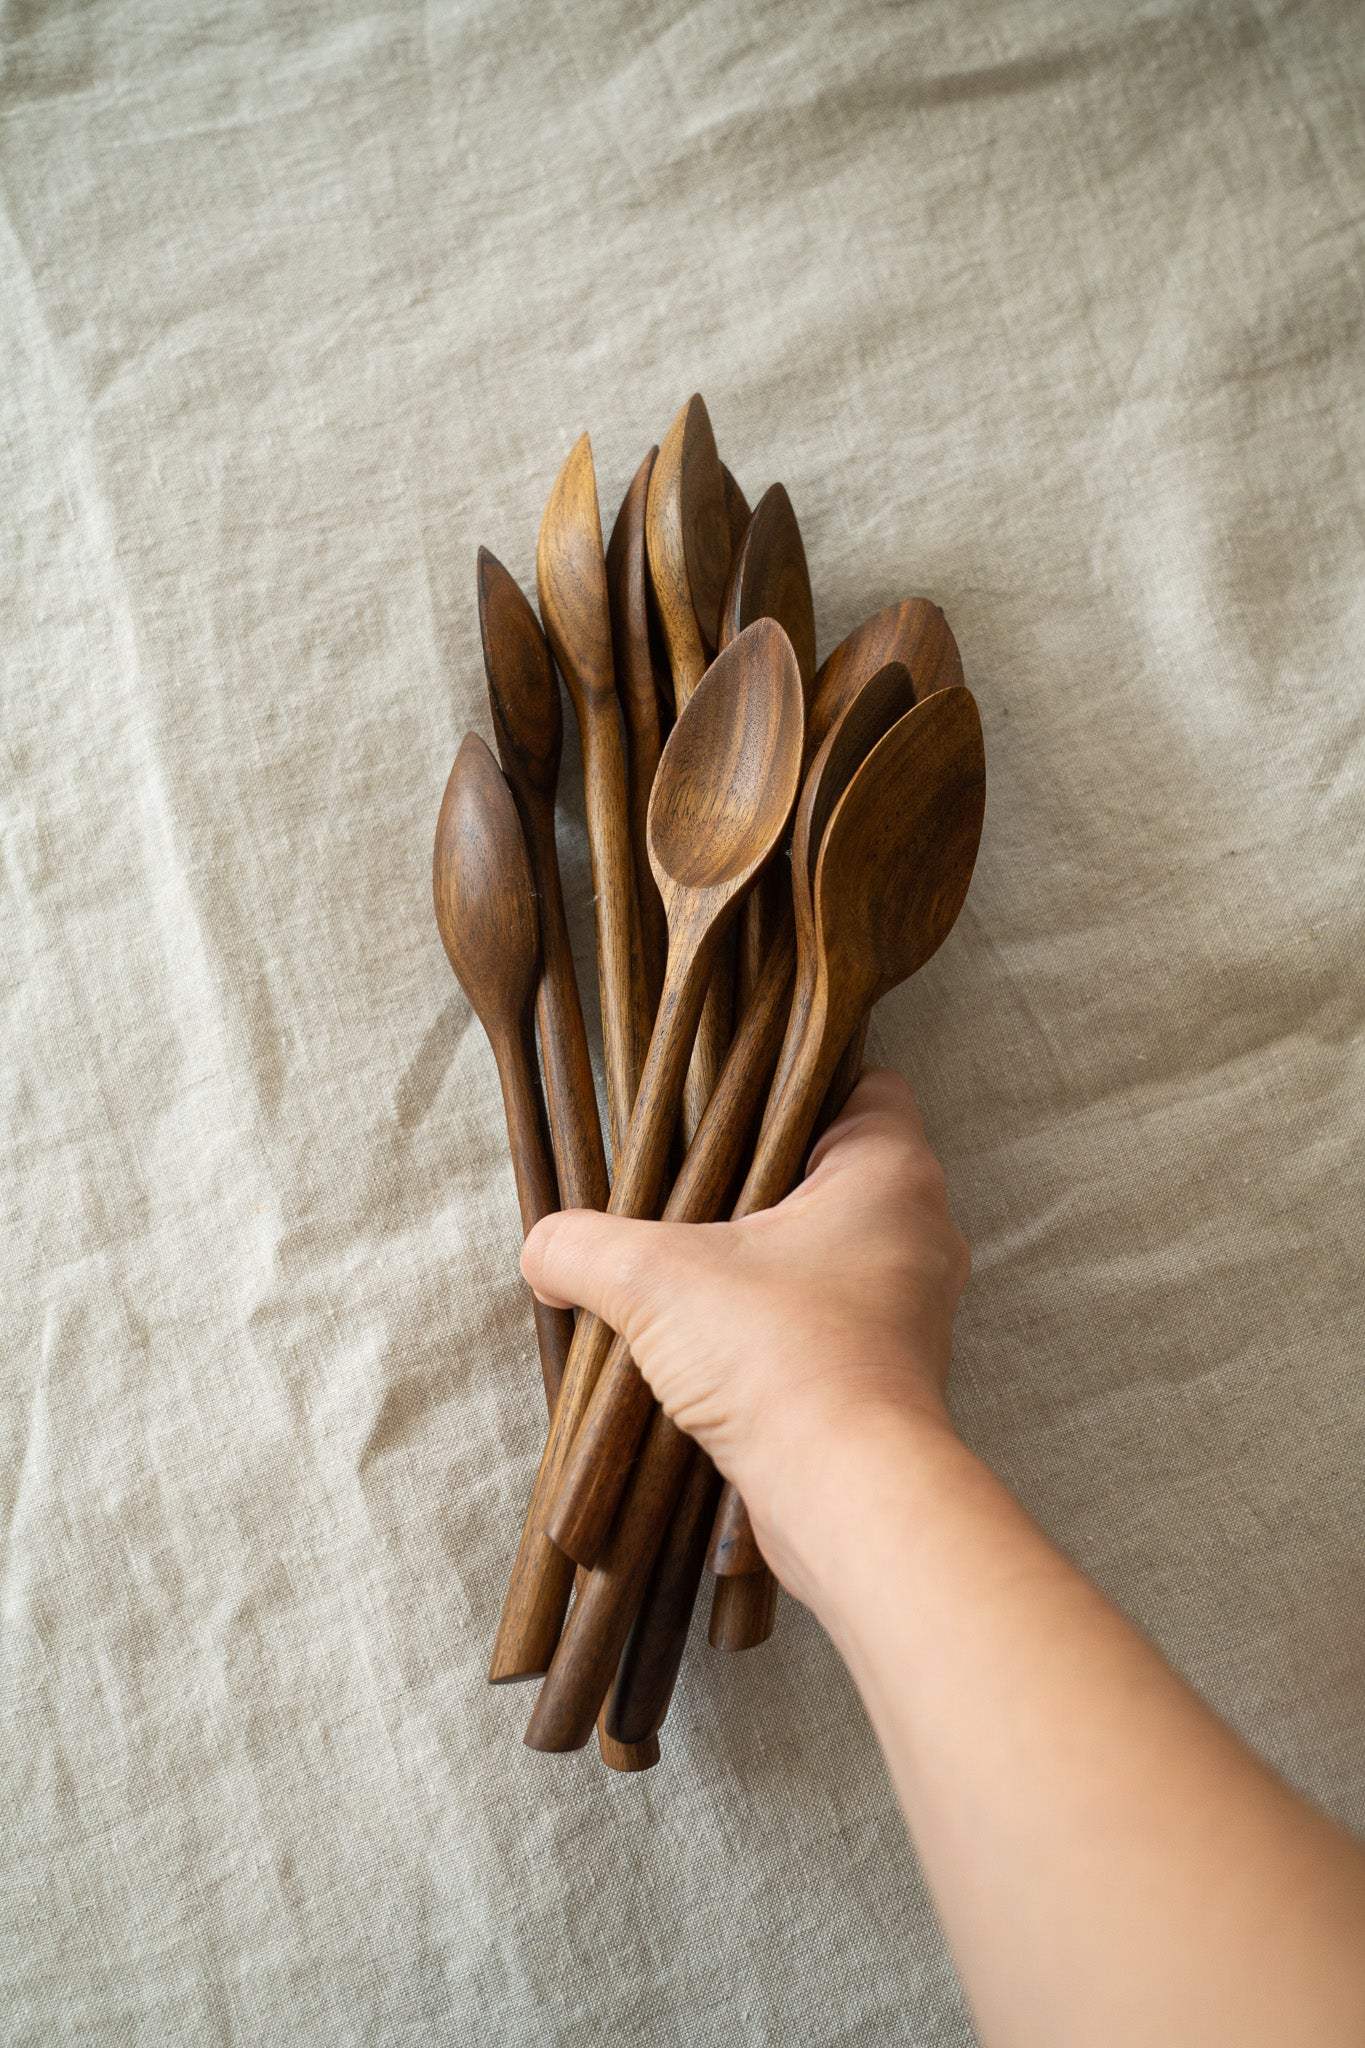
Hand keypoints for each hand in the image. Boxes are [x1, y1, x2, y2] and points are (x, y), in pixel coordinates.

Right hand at [520, 1069, 969, 1600]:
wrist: (848, 1496)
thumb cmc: (779, 1354)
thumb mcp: (654, 1280)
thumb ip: (584, 1247)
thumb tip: (541, 1250)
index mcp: (891, 1170)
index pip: (861, 1084)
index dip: (792, 1082)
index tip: (723, 1099)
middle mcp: (919, 1229)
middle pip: (834, 1171)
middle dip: (758, 1179)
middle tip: (682, 1185)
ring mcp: (911, 1306)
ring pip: (831, 1250)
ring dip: (762, 1260)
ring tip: (682, 1270)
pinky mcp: (890, 1371)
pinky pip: (828, 1318)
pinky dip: (776, 1322)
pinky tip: (708, 1342)